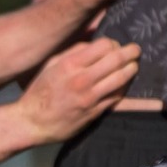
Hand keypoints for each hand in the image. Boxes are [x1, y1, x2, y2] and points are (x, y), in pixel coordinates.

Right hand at [17, 38, 141, 143]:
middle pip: (116, 59)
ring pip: (121, 78)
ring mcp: (90, 97)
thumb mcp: (51, 65)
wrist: (31, 122)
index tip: (115, 45)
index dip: (114, 43)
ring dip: (132, 70)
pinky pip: (117, 97)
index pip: (104, 45)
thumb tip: (94, 44)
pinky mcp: (94, 112)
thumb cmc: (39, 92)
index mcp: (70, 64)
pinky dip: (124, 88)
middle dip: (130, 53)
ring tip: (134, 66)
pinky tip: (125, 84)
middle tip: (135, 51)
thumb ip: (72, 52)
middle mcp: (82, 80)